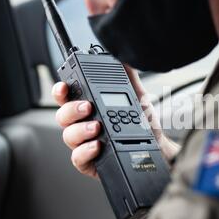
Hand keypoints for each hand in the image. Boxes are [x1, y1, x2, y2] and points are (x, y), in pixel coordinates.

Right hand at [52, 66, 179, 178]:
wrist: (158, 148)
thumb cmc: (144, 124)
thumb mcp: (138, 97)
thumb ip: (128, 77)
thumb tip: (124, 57)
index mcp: (90, 107)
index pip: (66, 97)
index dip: (60, 91)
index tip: (64, 86)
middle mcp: (83, 125)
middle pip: (62, 116)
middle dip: (72, 110)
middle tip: (88, 107)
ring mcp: (85, 144)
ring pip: (68, 136)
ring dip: (80, 130)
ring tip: (97, 127)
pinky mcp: (90, 162)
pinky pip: (77, 158)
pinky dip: (86, 151)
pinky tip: (98, 146)